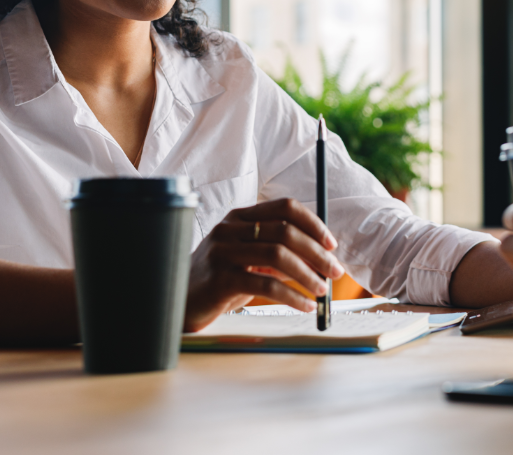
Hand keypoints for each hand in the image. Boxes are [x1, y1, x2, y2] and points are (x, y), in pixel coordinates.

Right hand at [183, 198, 344, 331]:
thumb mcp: (250, 260)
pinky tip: (305, 305)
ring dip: (307, 274)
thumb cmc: (220, 280)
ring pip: (278, 255)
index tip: (331, 244)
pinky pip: (266, 284)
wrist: (178, 301)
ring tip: (322, 290)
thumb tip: (322, 260)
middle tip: (334, 271)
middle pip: (285, 231)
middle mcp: (230, 229)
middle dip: (317, 252)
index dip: (313, 223)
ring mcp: (223, 253)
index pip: (284, 207)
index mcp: (240, 218)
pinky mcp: (220, 279)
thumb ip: (280, 254)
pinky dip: (293, 296)